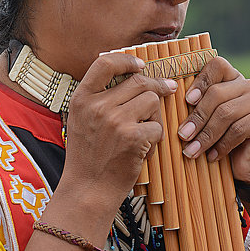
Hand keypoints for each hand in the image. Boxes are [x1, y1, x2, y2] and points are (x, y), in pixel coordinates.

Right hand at [61, 52, 177, 205]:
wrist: (87, 190)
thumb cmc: (88, 157)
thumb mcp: (82, 120)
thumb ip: (100, 98)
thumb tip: (136, 75)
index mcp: (81, 98)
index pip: (105, 62)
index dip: (127, 60)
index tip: (140, 65)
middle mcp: (96, 106)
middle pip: (138, 81)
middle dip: (156, 86)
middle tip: (167, 90)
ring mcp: (115, 121)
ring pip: (152, 100)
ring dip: (155, 116)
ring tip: (145, 132)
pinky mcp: (132, 138)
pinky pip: (157, 127)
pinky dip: (155, 138)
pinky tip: (144, 150)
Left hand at [176, 56, 249, 184]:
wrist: (249, 164)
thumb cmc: (221, 138)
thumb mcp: (207, 119)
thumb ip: (196, 105)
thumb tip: (170, 96)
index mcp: (233, 78)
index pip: (216, 65)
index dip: (200, 81)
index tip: (187, 101)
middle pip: (217, 93)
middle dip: (197, 117)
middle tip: (183, 136)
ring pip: (226, 113)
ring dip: (205, 135)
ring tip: (192, 151)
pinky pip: (238, 129)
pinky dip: (221, 145)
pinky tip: (212, 156)